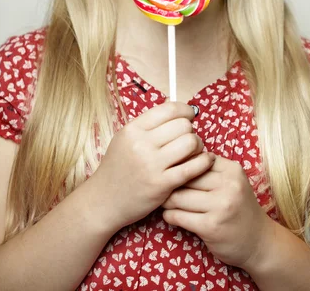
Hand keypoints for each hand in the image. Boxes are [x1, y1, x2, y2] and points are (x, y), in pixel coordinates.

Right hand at [91, 101, 215, 232]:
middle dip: (191, 130)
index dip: (185, 110)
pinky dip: (204, 161)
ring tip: (194, 151)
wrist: (104, 200)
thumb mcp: (125, 139)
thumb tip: (180, 113)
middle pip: (183, 125)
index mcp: (133, 129)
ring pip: (190, 142)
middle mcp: (142, 144)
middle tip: (188, 138)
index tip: (189, 116)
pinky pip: (192, 167)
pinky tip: (205, 161)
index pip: (169, 109)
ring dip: (198, 145)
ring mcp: (152, 165)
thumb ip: (149, 126)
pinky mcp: (162, 185)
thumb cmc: (118, 168)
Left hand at [161, 155, 273, 269]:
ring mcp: (220, 206)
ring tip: (165, 202)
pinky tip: (170, 216)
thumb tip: (178, 158)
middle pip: (185, 177)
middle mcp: (228, 185)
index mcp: (232, 170)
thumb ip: (211, 169)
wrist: (260, 242)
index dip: (181, 166)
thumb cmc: (239, 208)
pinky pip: (178, 216)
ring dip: (167, 201)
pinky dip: (170, 216)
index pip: (196, 159)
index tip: (172, 172)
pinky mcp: (211, 226)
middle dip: (171, 183)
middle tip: (162, 188)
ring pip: (178, 197)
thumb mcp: (233, 182)